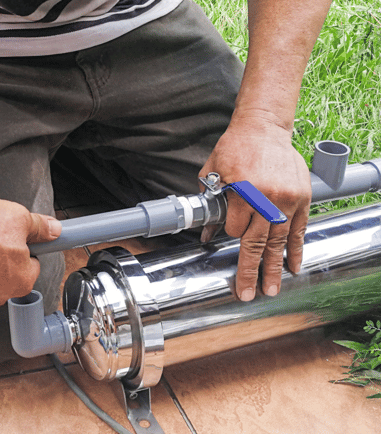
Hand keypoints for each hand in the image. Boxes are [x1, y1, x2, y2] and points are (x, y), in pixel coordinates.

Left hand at [200, 112, 310, 300]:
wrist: (263, 128)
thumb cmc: (234, 148)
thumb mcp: (211, 173)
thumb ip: (208, 204)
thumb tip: (206, 236)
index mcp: (243, 191)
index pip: (235, 229)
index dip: (230, 234)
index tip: (229, 232)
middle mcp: (267, 197)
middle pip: (257, 243)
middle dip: (251, 271)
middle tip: (248, 293)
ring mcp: (287, 199)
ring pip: (280, 241)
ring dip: (275, 268)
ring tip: (271, 289)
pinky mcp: (302, 198)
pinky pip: (299, 230)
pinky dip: (296, 250)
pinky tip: (294, 267)